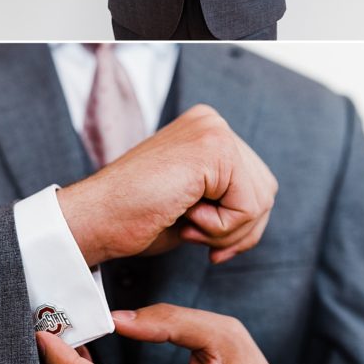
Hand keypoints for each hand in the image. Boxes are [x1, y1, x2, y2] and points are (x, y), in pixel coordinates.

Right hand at [57, 104, 277, 265]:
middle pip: (265, 191)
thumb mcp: (192, 201)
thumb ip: (224, 195)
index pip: (257, 183)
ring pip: (260, 200)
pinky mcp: (213, 148)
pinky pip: (247, 206)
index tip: (207, 242)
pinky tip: (185, 218)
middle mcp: (211, 122)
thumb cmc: (134, 215)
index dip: (240, 224)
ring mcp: (213, 130)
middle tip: (196, 237)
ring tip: (187, 226)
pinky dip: (220, 228)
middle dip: (238, 230)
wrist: (98, 216)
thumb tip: (260, 213)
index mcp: (205, 129)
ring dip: (226, 231)